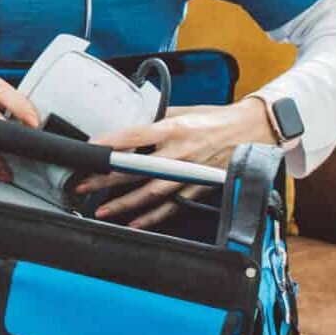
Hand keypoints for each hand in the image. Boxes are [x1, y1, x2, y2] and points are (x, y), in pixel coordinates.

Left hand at [74, 97, 274, 230]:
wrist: (252, 130)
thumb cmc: (215, 119)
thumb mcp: (183, 111)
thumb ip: (156, 119)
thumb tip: (129, 123)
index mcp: (173, 128)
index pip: (134, 135)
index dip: (110, 143)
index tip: (89, 149)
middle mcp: (179, 152)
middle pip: (137, 168)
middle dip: (106, 178)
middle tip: (83, 184)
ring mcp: (189, 173)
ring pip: (151, 193)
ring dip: (124, 203)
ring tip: (102, 209)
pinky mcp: (199, 188)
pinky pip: (172, 206)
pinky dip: (152, 217)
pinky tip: (134, 223)